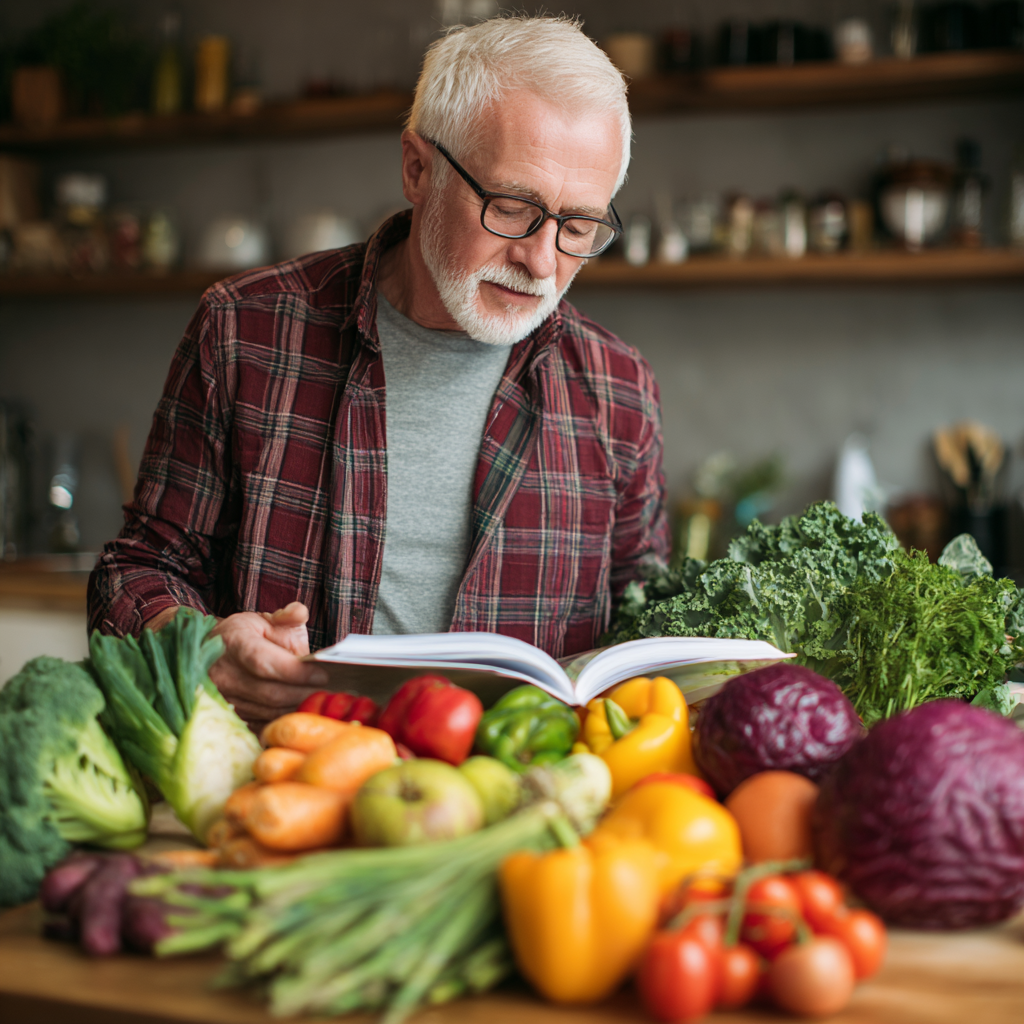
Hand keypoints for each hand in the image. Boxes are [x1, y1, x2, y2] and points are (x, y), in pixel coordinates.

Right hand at [207, 602, 326, 728]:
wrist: (214, 653)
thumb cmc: (247, 635)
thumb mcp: (266, 619)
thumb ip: (287, 615)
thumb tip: (299, 612)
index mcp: (234, 643)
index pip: (264, 663)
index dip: (295, 672)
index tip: (323, 675)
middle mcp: (224, 674)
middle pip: (269, 692)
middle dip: (304, 693)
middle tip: (330, 692)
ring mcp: (224, 698)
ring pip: (268, 712)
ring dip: (297, 708)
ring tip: (321, 702)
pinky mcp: (231, 715)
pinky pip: (262, 724)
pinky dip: (285, 720)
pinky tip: (303, 713)